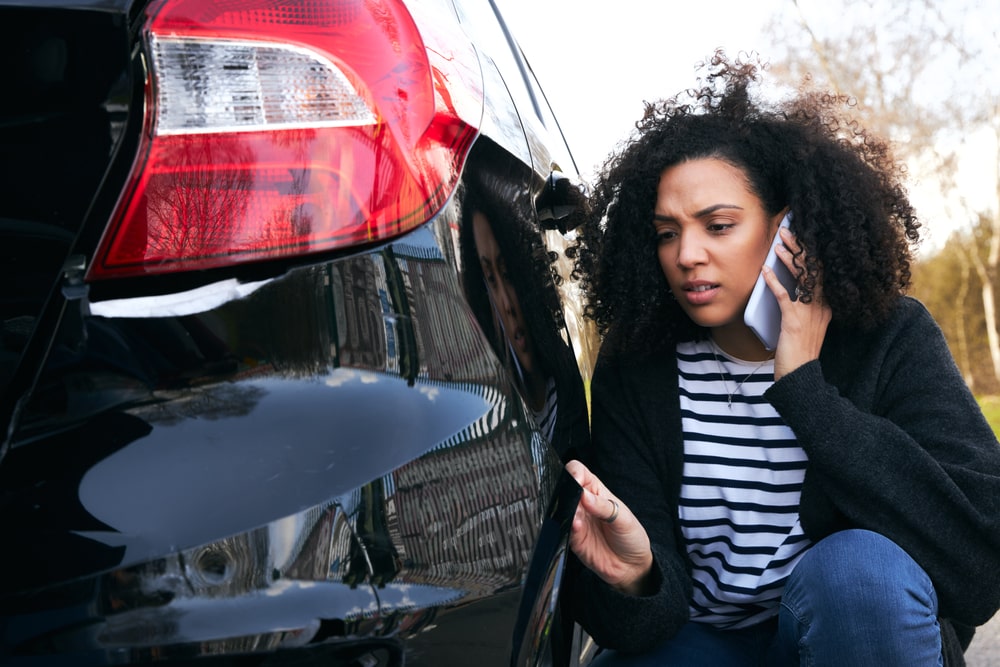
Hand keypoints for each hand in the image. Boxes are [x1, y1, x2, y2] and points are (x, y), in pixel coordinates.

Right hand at [565, 460, 653, 595]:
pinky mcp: (573, 539)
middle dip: (567, 492)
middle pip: (565, 489)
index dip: (574, 473)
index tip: (576, 480)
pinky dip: (567, 526)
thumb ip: (604, 507)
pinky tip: (576, 527)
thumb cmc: (631, 537)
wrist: (632, 567)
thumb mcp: (624, 519)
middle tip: (577, 501)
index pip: (579, 472)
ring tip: (579, 517)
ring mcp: (577, 521)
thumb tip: (584, 495)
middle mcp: (583, 505)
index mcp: (597, 492)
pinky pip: (563, 529)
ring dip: (566, 510)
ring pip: (561, 509)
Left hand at [763, 226, 831, 379]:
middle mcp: (822, 306)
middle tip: (789, 230)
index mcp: (827, 305)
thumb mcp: (807, 324)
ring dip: (790, 259)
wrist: (800, 375)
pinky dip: (774, 282)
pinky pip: (784, 296)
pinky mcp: (794, 321)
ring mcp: (810, 313)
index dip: (813, 252)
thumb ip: (802, 305)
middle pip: (815, 269)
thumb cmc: (799, 351)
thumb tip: (787, 285)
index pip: (822, 272)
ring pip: (803, 278)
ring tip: (780, 243)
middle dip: (802, 247)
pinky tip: (765, 271)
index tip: (804, 236)